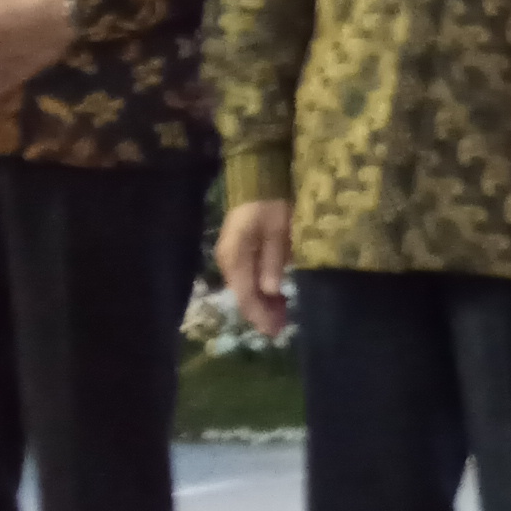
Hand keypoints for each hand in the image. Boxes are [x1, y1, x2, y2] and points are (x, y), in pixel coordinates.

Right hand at [216, 200, 293, 338]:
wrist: (258, 178)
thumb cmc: (272, 202)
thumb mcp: (279, 229)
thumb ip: (273, 260)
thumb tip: (271, 291)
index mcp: (236, 257)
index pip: (246, 296)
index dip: (261, 316)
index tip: (276, 331)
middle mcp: (228, 261)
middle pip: (243, 296)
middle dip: (261, 314)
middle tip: (281, 329)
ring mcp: (231, 257)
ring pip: (245, 289)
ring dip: (262, 304)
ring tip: (282, 317)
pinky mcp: (238, 252)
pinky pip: (247, 278)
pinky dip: (261, 290)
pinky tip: (276, 297)